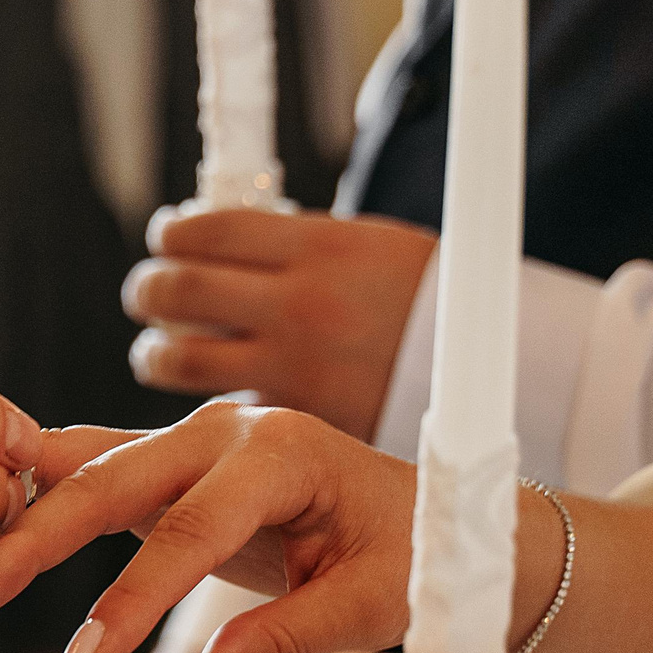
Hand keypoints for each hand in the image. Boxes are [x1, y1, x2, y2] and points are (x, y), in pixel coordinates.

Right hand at [0, 405, 422, 652]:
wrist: (430, 513)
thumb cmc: (413, 557)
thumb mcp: (371, 605)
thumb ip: (287, 640)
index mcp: (282, 452)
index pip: (191, 528)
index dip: (133, 597)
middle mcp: (224, 430)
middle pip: (109, 478)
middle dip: (33, 538)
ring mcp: (187, 441)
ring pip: (82, 469)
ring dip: (15, 520)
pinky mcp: (165, 463)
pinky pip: (87, 475)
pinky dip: (31, 503)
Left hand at [125, 207, 434, 439]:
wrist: (504, 368)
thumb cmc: (428, 300)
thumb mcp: (369, 246)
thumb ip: (295, 246)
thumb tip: (218, 240)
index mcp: (319, 248)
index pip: (205, 229)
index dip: (171, 233)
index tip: (167, 238)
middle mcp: (299, 306)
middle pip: (177, 290)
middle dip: (149, 290)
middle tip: (149, 292)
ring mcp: (295, 369)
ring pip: (177, 360)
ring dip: (155, 353)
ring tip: (160, 349)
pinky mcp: (300, 423)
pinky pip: (223, 407)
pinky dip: (205, 400)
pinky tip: (210, 391)